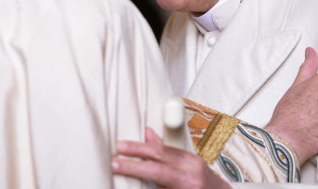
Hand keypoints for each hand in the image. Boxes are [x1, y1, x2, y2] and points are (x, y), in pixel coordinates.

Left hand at [112, 127, 230, 188]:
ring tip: (118, 176)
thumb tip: (147, 133)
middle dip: (132, 166)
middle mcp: (190, 177)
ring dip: (136, 182)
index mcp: (191, 162)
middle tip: (113, 163)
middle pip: (157, 170)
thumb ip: (167, 151)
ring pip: (156, 187)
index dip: (139, 148)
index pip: (161, 152)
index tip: (121, 147)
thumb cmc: (203, 181)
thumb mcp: (189, 162)